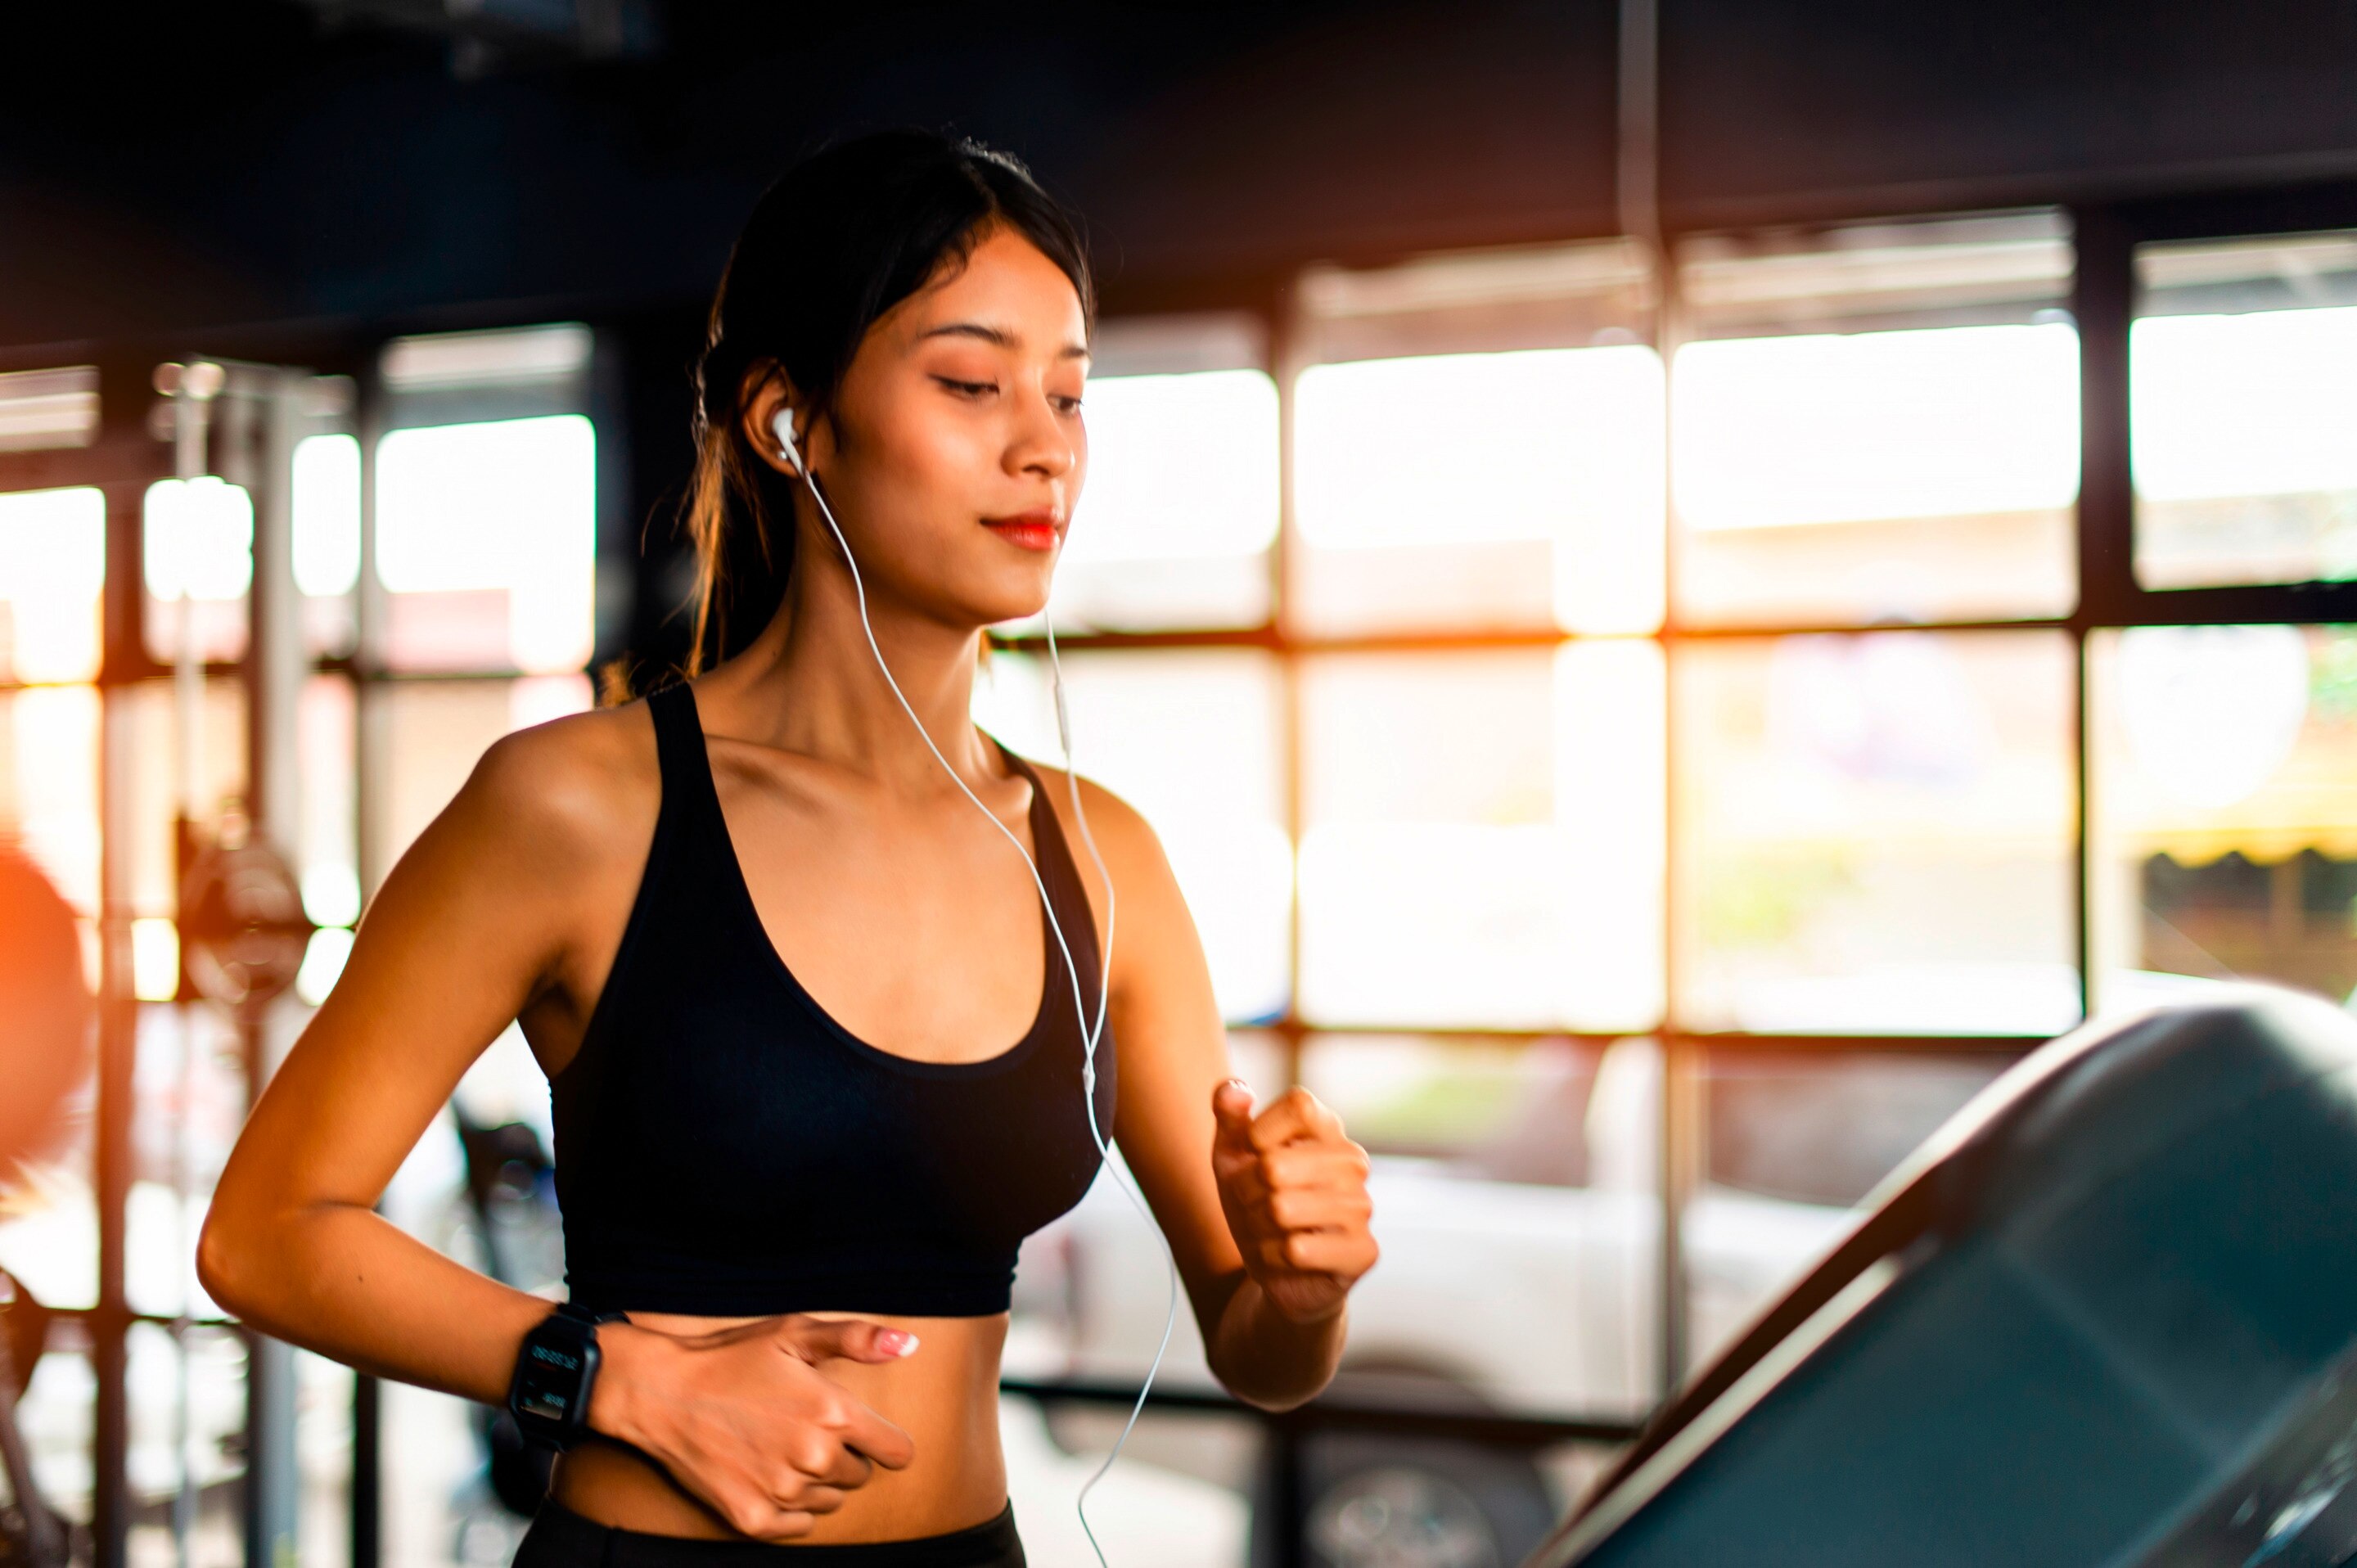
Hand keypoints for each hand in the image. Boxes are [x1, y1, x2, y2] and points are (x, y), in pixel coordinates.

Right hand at [591, 1313, 917, 1540]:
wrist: (662, 1393)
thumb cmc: (732, 1358)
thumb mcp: (794, 1333)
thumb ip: (857, 1339)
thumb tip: (909, 1346)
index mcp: (833, 1413)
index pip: (897, 1452)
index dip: (884, 1441)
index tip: (863, 1432)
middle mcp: (814, 1458)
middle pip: (859, 1475)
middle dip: (842, 1454)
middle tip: (801, 1427)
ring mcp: (782, 1492)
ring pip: (830, 1500)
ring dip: (815, 1480)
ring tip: (778, 1446)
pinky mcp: (753, 1518)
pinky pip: (798, 1526)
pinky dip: (790, 1508)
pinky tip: (767, 1475)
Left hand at [1211, 1081, 1377, 1325]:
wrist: (1273, 1267)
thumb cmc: (1254, 1200)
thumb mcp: (1232, 1155)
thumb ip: (1228, 1116)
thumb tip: (1233, 1091)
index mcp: (1328, 1128)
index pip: (1299, 1105)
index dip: (1259, 1132)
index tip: (1252, 1153)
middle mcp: (1353, 1161)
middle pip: (1274, 1165)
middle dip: (1246, 1192)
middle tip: (1255, 1204)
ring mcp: (1362, 1206)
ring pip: (1280, 1210)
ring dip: (1257, 1227)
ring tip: (1269, 1230)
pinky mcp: (1363, 1250)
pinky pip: (1295, 1250)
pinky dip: (1273, 1257)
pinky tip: (1285, 1258)